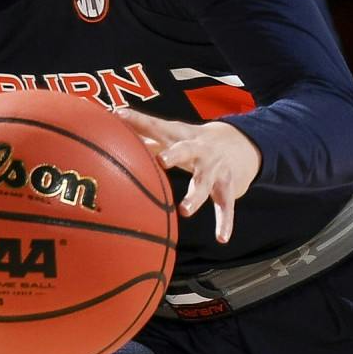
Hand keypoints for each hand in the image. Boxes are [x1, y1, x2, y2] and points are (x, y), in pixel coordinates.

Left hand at [118, 108, 262, 243]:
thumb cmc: (192, 142)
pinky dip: (225, 222)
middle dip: (175, 155)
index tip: (120, 115)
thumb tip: (112, 128)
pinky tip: (222, 238)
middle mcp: (200, 149)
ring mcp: (215, 168)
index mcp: (181, 136)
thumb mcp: (173, 135)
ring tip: (185, 211)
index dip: (139, 120)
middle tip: (162, 160)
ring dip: (195, 196)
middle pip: (186, 150)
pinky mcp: (228, 186)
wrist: (240, 144)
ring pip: (205, 182)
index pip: (157, 126)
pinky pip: (225, 205)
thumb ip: (145, 134)